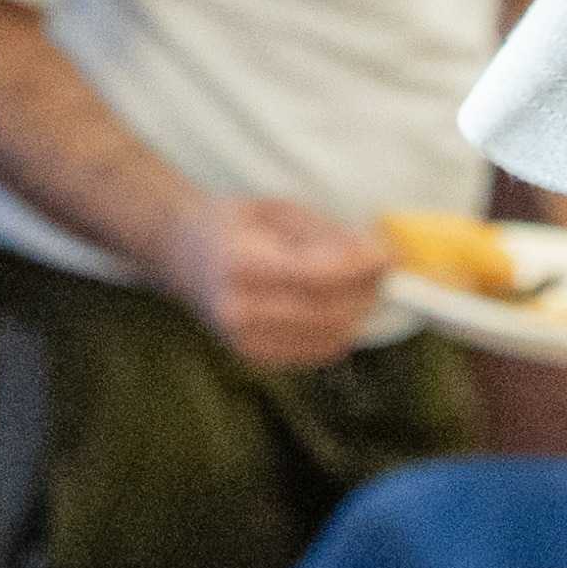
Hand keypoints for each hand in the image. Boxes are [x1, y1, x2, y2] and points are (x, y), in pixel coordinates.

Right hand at [158, 194, 388, 371]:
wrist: (179, 252)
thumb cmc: (233, 224)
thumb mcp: (279, 210)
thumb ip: (327, 235)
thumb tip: (377, 257)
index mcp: (240, 264)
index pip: (317, 276)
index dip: (360, 269)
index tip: (387, 256)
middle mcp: (238, 308)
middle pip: (327, 312)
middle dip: (367, 292)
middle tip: (384, 271)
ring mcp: (243, 339)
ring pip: (327, 338)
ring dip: (358, 314)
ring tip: (364, 287)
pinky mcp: (252, 356)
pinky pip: (315, 353)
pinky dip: (339, 332)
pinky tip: (340, 308)